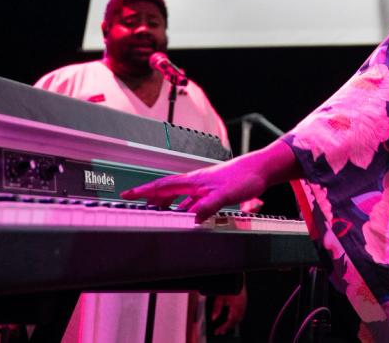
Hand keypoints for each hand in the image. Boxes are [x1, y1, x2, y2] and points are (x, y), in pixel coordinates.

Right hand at [121, 140, 299, 221]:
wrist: (261, 169)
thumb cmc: (243, 177)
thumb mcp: (223, 195)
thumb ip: (206, 206)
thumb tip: (189, 219)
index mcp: (193, 181)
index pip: (162, 186)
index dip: (144, 191)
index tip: (126, 194)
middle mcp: (196, 182)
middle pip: (167, 190)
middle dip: (152, 199)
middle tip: (138, 207)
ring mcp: (205, 186)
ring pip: (180, 196)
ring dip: (168, 205)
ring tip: (158, 214)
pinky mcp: (214, 190)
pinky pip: (193, 201)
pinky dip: (186, 209)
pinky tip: (188, 216)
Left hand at [210, 286, 246, 335]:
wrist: (236, 275)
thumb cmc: (228, 284)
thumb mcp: (220, 296)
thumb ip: (217, 308)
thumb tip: (213, 318)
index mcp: (237, 305)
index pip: (231, 320)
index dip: (225, 327)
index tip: (219, 331)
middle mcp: (242, 305)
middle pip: (236, 320)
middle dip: (228, 326)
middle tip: (220, 331)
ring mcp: (244, 302)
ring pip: (240, 317)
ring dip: (232, 323)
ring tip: (225, 326)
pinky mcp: (244, 300)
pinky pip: (241, 312)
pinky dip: (236, 317)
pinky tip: (231, 318)